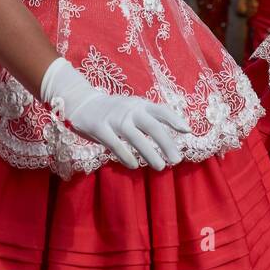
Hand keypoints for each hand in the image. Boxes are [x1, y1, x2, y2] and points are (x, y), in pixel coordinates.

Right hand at [40, 58, 189, 169]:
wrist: (81, 102)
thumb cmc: (113, 110)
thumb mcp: (133, 108)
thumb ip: (150, 118)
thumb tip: (172, 136)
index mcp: (139, 104)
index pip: (161, 110)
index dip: (174, 120)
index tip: (188, 131)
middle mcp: (129, 109)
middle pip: (152, 126)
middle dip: (166, 143)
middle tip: (177, 160)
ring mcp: (114, 118)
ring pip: (136, 137)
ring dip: (150, 153)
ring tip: (161, 167)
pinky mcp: (99, 128)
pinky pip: (115, 144)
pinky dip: (126, 156)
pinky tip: (133, 166)